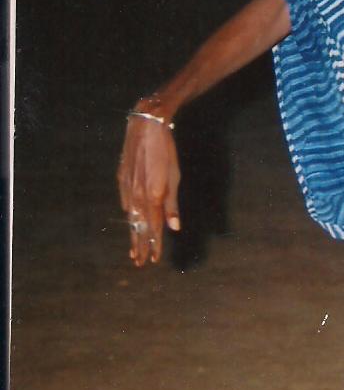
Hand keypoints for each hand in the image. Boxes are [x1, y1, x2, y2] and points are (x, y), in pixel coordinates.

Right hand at [116, 101, 181, 266]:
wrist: (146, 127)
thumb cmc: (166, 151)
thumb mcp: (174, 176)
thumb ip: (172, 204)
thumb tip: (175, 227)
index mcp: (153, 195)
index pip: (154, 227)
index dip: (154, 244)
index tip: (153, 259)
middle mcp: (137, 194)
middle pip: (139, 226)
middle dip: (140, 245)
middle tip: (140, 262)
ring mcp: (127, 187)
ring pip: (131, 216)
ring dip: (133, 233)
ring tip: (133, 248)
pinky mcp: (122, 178)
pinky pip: (126, 201)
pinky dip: (129, 213)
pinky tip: (131, 219)